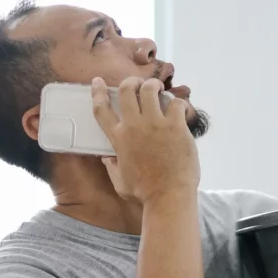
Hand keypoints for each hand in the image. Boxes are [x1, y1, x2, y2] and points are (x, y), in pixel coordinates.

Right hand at [91, 76, 199, 203]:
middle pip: (127, 90)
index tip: (98, 81)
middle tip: (138, 84)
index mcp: (119, 138)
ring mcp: (156, 124)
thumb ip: (112, 167)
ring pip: (150, 89)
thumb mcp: (120, 181)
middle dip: (131, 82)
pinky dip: (177, 103)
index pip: (102, 109)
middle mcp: (135, 126)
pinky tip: (179, 110)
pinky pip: (176, 103)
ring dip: (153, 86)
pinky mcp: (176, 126)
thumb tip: (107, 158)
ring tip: (158, 89)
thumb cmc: (144, 193)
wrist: (168, 196)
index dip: (98, 92)